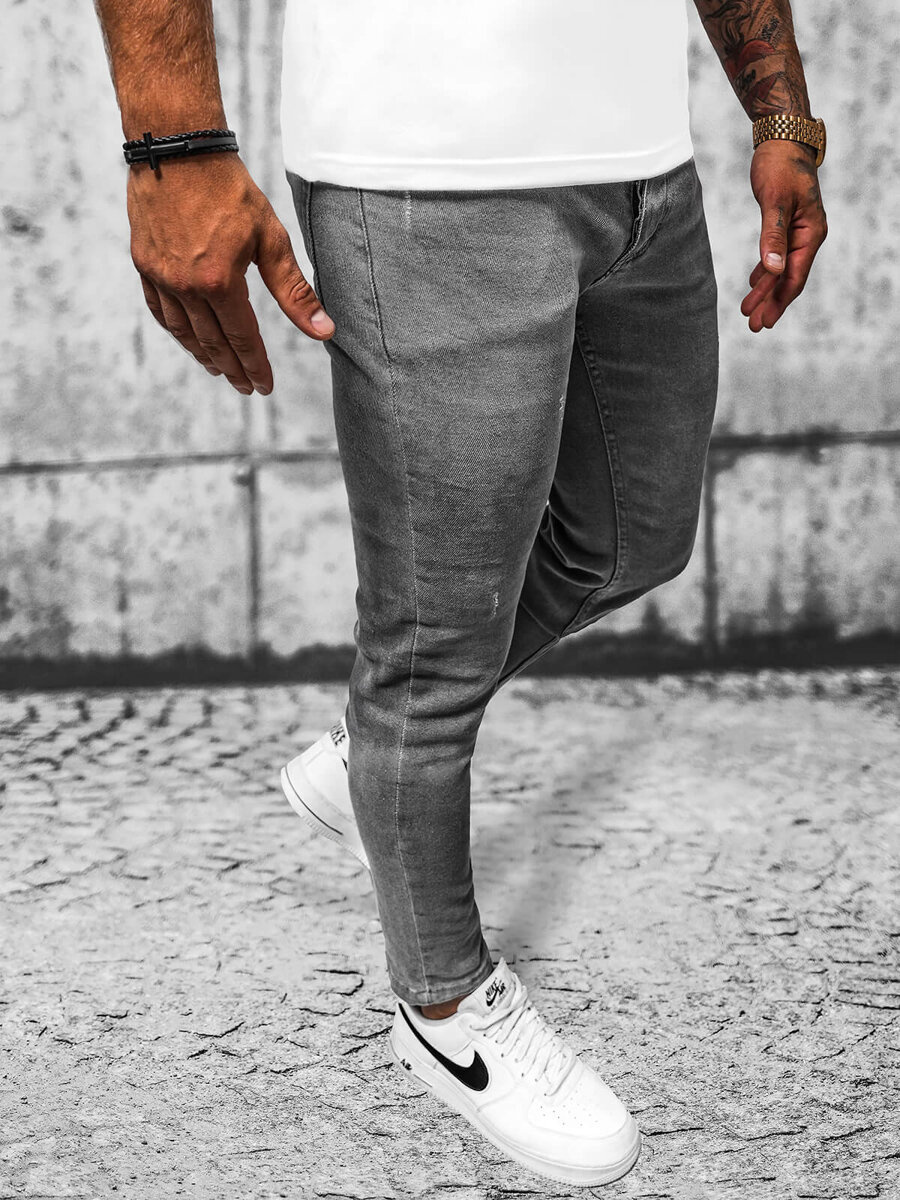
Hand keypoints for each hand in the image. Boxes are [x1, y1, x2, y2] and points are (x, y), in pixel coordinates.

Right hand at [127, 153, 334, 394]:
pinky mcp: (144, 263)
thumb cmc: (229, 188)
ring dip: (203, 355)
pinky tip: (188, 339)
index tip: (265, 387)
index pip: (242, 339)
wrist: (176, 147)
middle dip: (233, 369)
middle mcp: (185, 286)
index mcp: (219, 282)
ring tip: (220, 370)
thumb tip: (324, 331)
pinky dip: (176, 330)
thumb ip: (295, 290)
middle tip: (247, 388)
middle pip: (213, 342)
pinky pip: (159, 310)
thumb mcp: (270, 238)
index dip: (256, 367)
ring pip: (183, 331)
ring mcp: (160, 277)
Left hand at [741, 138, 827, 332]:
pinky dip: (766, 271)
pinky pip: (778, 256)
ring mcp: (800, 231)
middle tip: (753, 326)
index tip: (762, 321)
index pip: (794, 276)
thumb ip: (773, 236)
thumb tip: (772, 271)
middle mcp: (809, 235)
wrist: (783, 139)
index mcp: (811, 233)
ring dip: (767, 291)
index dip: (778, 300)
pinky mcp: (787, 225)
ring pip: (782, 269)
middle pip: (789, 278)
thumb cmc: (779, 166)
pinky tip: (756, 282)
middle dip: (771, 302)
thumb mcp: (774, 201)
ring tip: (750, 311)